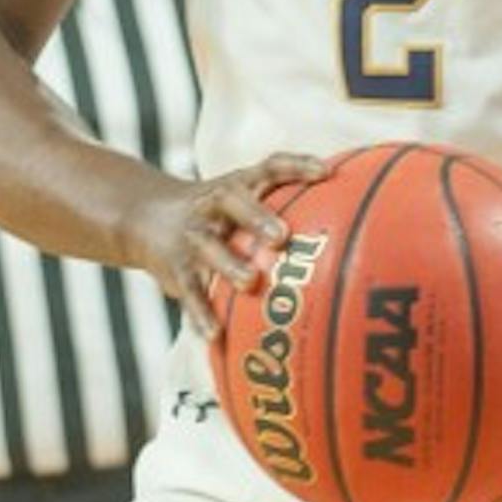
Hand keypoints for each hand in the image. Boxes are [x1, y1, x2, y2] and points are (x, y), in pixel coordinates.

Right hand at [126, 153, 329, 335]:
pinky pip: (189, 292)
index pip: (269, 166)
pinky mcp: (176, 269)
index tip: (326, 173)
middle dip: (257, 216)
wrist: (147, 217)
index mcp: (238, 184)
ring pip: (209, 248)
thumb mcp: (244, 198)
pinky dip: (201, 313)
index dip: (297, 166)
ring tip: (250, 282)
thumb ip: (287, 204)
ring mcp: (193, 236)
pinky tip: (216, 335)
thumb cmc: (220, 214)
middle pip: (233, 201)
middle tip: (282, 236)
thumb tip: (355, 224)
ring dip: (229, 264)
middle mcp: (214, 205)